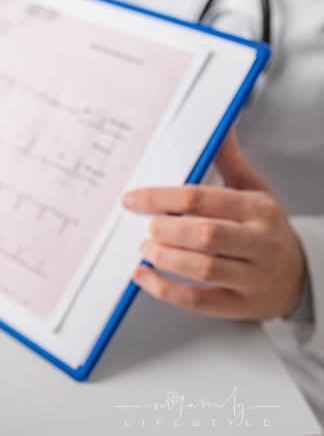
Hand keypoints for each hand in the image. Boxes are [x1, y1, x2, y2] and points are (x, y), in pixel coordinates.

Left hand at [123, 132, 306, 320]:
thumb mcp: (255, 193)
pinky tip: (145, 276)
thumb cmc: (267, 231)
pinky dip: (166, 290)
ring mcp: (252, 277)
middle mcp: (259, 242)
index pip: (202, 199)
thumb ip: (230, 164)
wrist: (302, 276)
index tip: (133, 200)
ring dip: (166, 258)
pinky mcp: (242, 305)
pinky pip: (199, 301)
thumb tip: (219, 130)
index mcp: (258, 210)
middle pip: (206, 234)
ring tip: (147, 249)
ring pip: (204, 268)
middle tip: (147, 227)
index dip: (161, 198)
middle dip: (167, 230)